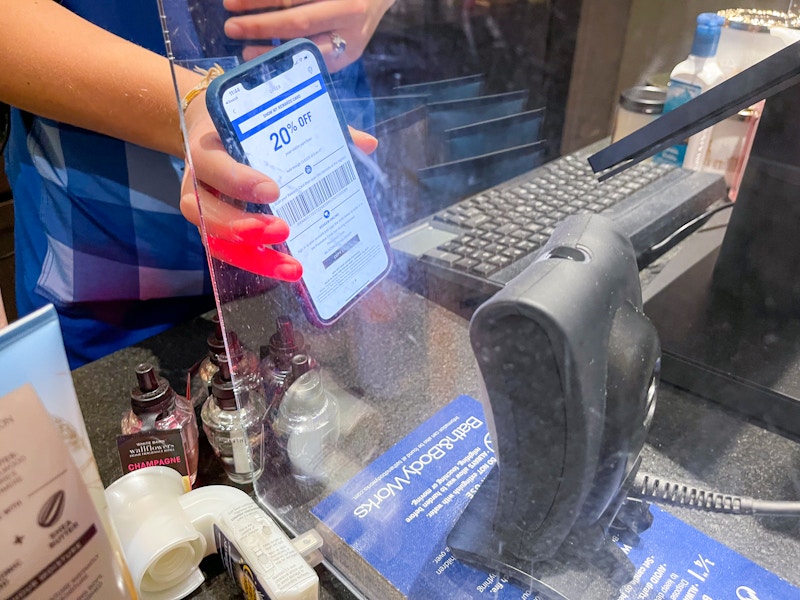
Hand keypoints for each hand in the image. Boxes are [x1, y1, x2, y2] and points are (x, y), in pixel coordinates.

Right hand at [180, 93, 377, 278]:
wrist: (209, 129)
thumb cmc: (243, 126)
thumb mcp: (269, 119)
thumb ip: (316, 128)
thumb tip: (367, 143)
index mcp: (207, 145)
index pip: (211, 163)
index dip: (237, 180)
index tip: (273, 191)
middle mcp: (197, 180)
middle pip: (205, 211)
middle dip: (243, 227)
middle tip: (284, 231)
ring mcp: (201, 208)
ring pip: (214, 239)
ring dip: (252, 257)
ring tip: (292, 267)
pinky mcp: (211, 229)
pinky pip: (226, 252)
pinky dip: (254, 263)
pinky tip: (285, 269)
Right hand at [223, 0, 394, 70]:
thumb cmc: (354, 19)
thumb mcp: (344, 41)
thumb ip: (318, 50)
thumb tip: (271, 60)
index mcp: (349, 44)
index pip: (308, 51)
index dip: (275, 53)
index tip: (246, 54)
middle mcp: (349, 16)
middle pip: (297, 22)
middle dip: (259, 26)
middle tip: (231, 28)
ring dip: (256, 0)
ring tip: (230, 4)